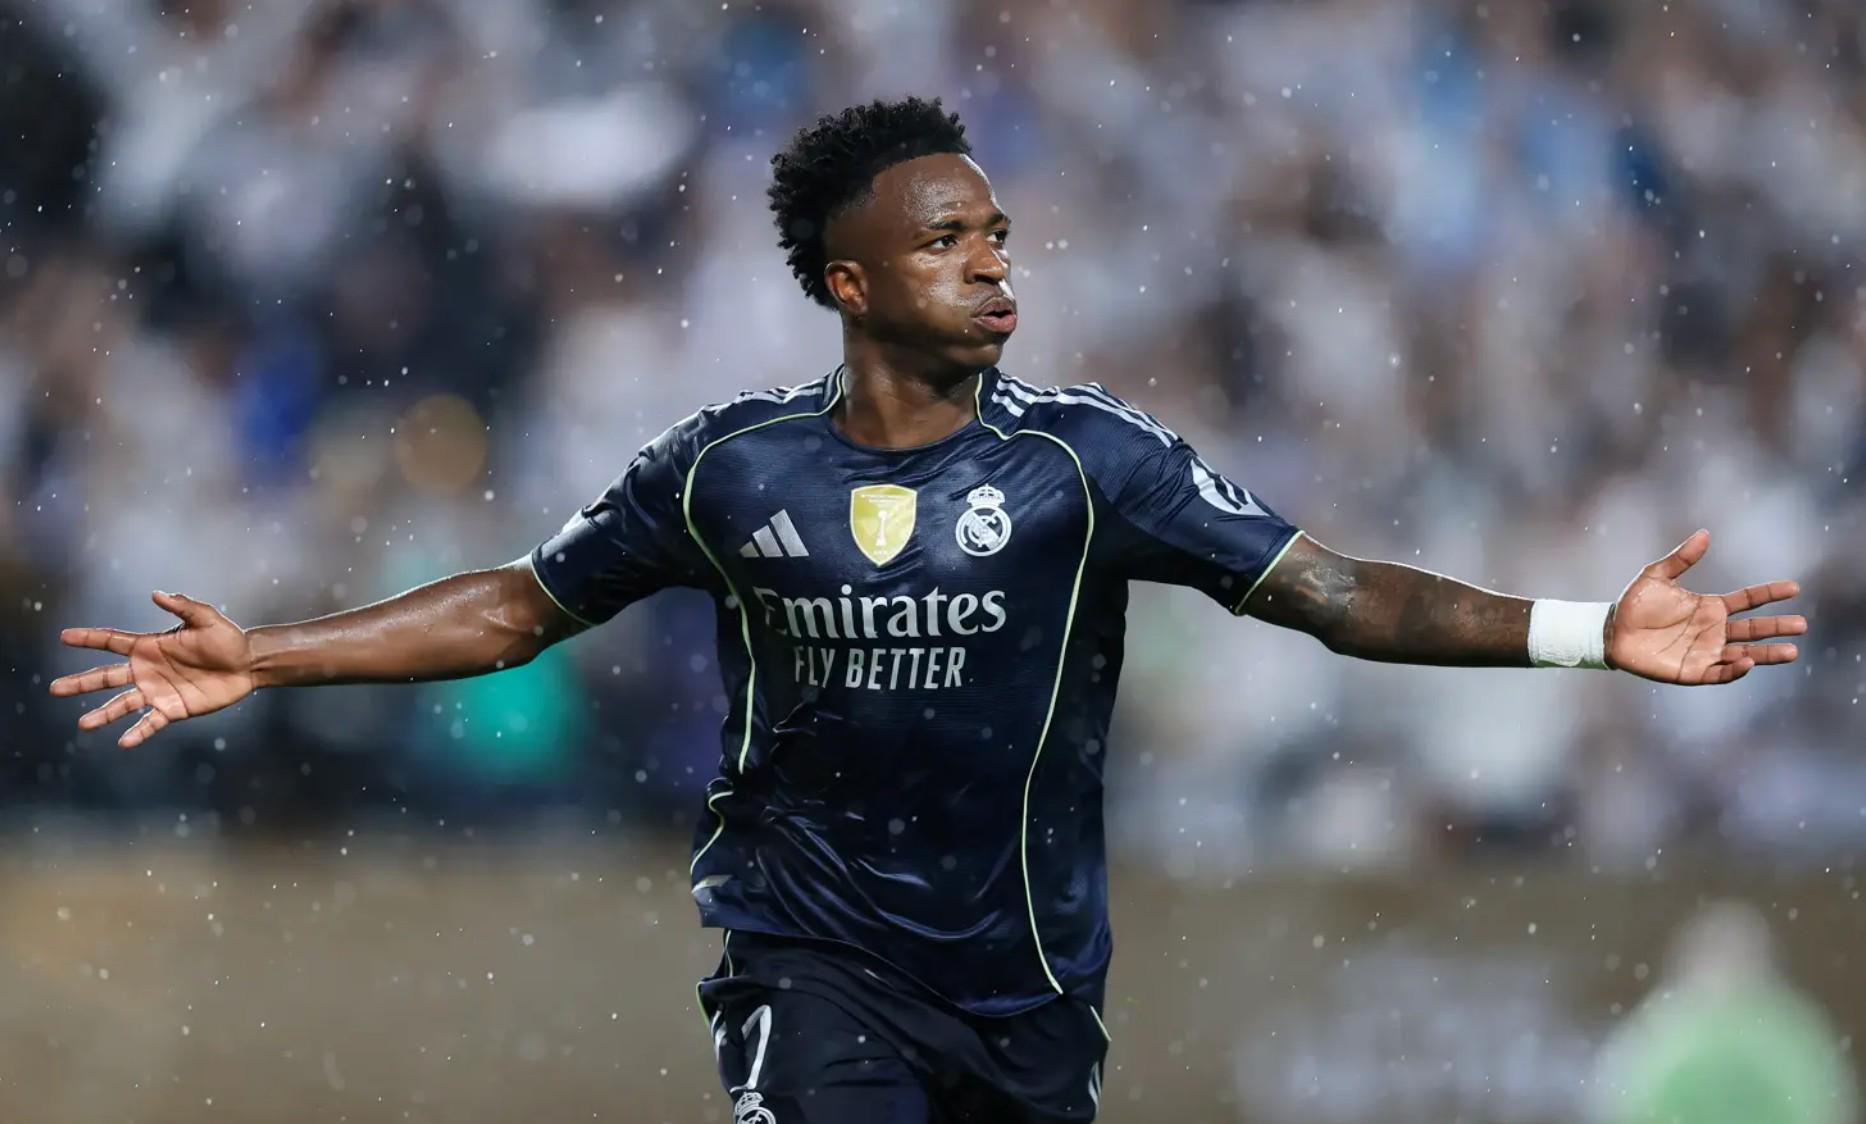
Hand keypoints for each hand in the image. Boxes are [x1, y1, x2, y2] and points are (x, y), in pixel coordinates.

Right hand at [48, 591, 255, 746]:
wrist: (248, 665)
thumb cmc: (227, 639)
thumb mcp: (206, 619)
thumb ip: (182, 606)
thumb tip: (156, 593)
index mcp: (149, 646)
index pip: (112, 641)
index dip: (88, 638)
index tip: (63, 637)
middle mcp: (147, 670)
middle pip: (106, 677)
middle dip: (81, 682)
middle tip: (54, 688)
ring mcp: (157, 691)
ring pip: (122, 704)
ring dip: (103, 714)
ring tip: (83, 724)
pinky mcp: (172, 709)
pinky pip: (150, 723)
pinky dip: (137, 733)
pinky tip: (124, 742)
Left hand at [1607, 529, 1804, 685]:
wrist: (1610, 631)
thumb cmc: (1633, 604)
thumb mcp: (1657, 576)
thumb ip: (1682, 558)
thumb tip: (1705, 534)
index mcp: (1710, 607)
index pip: (1747, 600)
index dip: (1770, 594)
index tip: (1794, 588)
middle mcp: (1713, 630)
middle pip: (1753, 629)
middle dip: (1777, 627)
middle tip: (1801, 625)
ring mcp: (1705, 651)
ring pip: (1744, 653)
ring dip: (1767, 654)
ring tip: (1791, 651)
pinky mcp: (1692, 671)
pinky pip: (1719, 673)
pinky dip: (1734, 669)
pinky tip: (1748, 661)